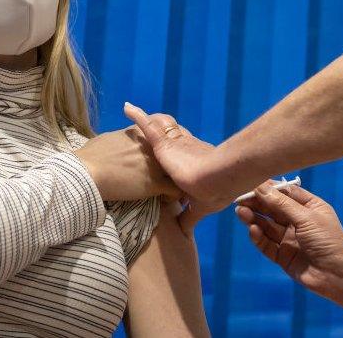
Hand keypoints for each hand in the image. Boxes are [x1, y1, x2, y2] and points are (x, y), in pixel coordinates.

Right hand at [76, 127, 181, 201]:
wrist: (87, 172)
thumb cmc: (91, 155)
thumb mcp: (109, 139)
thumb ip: (123, 139)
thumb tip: (122, 142)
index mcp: (141, 133)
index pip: (163, 136)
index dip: (165, 148)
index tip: (162, 157)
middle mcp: (153, 146)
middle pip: (173, 153)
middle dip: (172, 163)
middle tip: (168, 173)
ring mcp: (156, 165)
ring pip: (177, 172)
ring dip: (175, 180)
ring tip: (169, 188)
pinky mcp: (155, 183)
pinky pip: (175, 191)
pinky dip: (172, 196)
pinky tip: (165, 199)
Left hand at [123, 103, 226, 230]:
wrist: (215, 180)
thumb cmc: (211, 192)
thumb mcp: (200, 208)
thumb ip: (189, 218)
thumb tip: (184, 234)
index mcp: (189, 164)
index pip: (174, 160)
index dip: (166, 160)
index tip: (152, 165)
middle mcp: (181, 150)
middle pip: (165, 142)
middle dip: (155, 139)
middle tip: (136, 145)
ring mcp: (172, 145)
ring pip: (157, 130)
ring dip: (147, 123)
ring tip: (132, 116)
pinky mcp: (164, 143)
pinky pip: (148, 126)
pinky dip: (138, 116)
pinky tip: (126, 108)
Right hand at [235, 183, 342, 292]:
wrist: (339, 276)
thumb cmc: (328, 241)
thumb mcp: (306, 217)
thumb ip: (281, 204)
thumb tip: (260, 187)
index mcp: (309, 207)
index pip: (285, 193)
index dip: (268, 188)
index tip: (250, 183)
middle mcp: (298, 221)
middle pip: (273, 209)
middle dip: (257, 203)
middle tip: (239, 199)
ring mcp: (290, 239)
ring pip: (267, 226)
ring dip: (254, 219)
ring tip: (240, 212)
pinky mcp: (283, 256)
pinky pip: (267, 244)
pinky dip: (258, 237)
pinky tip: (252, 230)